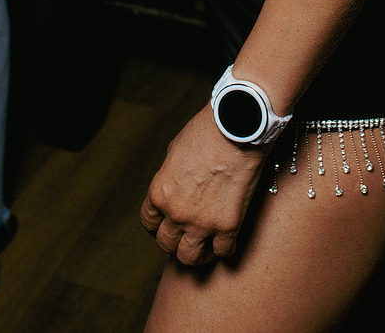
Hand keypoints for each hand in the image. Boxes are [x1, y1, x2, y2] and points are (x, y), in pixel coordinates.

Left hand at [141, 105, 268, 264]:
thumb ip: (171, 174)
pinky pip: (223, 251)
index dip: (157, 226)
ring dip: (196, 254)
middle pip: (167, 244)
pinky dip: (225, 248)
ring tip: (205, 247)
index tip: (167, 225)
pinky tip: (228, 238)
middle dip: (175, 241)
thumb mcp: (175, 149)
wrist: (236, 127)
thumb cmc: (207, 131)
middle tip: (186, 236)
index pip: (149, 223)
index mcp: (160, 192)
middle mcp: (176, 213)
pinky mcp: (228, 225)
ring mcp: (201, 222)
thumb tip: (176, 184)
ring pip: (190, 258)